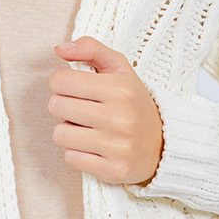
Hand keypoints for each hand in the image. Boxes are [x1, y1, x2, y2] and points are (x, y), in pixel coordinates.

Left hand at [48, 35, 163, 185]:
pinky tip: (93, 147)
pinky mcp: (112, 170)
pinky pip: (70, 158)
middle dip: (63, 106)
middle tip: (80, 109)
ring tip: (86, 129)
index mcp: (119, 88)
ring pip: (60, 135)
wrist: (163, 145)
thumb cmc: (133, 103)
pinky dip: (76, 152)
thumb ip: (90, 49)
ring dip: (68, 131)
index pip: (60, 81)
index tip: (75, 88)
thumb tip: (59, 49)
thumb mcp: (119, 69)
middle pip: (56, 106)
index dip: (62, 83)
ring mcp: (116, 146)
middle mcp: (119, 117)